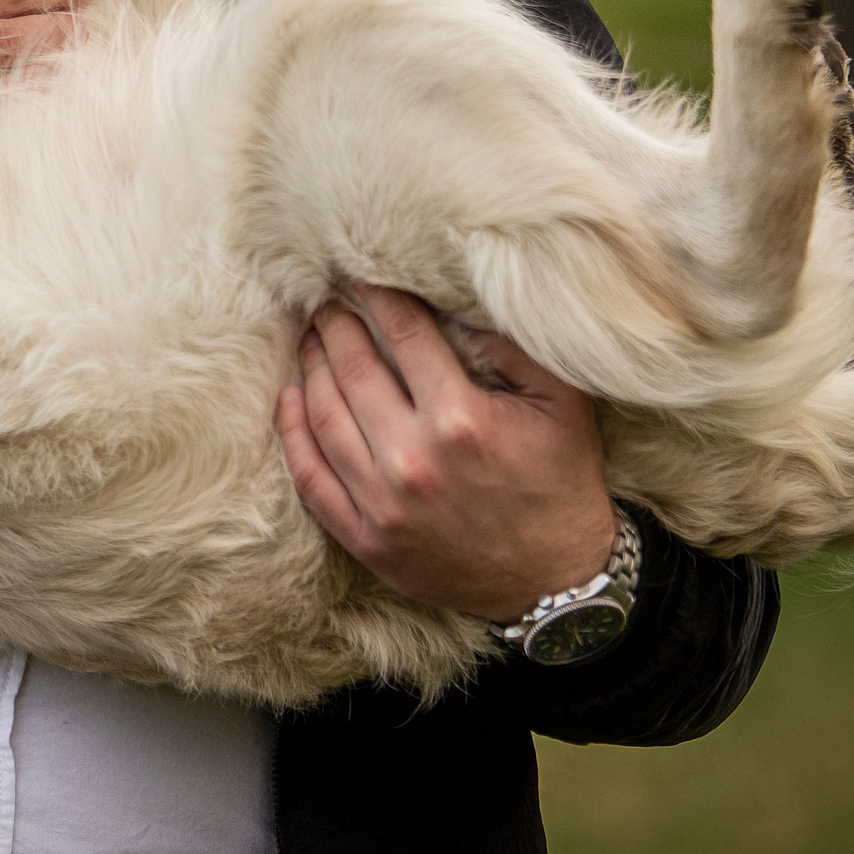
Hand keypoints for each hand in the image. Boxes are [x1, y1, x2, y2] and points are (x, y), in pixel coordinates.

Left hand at [276, 284, 614, 620]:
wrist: (556, 580)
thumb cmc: (560, 482)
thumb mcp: (563, 405)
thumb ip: (517, 348)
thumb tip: (464, 302)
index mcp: (461, 419)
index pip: (404, 335)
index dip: (379, 296)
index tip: (361, 273)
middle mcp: (413, 460)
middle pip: (352, 371)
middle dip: (335, 327)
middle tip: (325, 302)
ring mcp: (383, 505)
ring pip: (325, 419)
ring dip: (311, 370)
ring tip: (310, 341)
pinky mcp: (366, 540)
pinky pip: (311, 480)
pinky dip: (294, 436)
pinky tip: (290, 402)